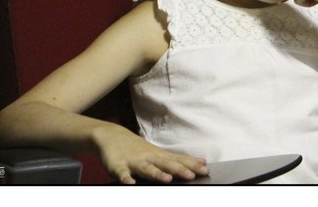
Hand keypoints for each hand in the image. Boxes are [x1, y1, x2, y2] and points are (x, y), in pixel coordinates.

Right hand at [94, 124, 208, 183]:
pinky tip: (130, 183)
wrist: (111, 135)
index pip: (178, 160)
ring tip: (167, 179)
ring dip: (157, 173)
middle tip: (192, 176)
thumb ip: (178, 159)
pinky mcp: (117, 165)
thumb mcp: (159, 153)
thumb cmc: (138, 148)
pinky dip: (125, 178)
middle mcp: (148, 157)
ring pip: (146, 168)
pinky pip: (121, 173)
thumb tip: (201, 162)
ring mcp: (133, 161)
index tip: (206, 170)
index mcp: (159, 156)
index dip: (192, 165)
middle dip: (179, 170)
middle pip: (166, 164)